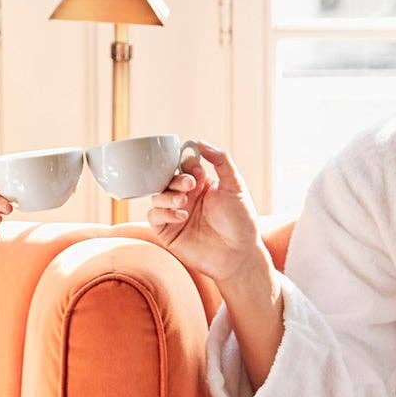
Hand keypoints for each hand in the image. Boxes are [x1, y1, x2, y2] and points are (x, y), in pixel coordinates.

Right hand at [145, 140, 264, 284]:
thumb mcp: (235, 186)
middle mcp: (186, 197)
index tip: (198, 172)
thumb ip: (221, 161)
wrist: (239, 255)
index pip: (184, 165)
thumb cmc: (241, 222)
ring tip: (184, 202)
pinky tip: (181, 216)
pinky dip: (163, 213)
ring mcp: (176, 214)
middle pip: (168, 179)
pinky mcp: (168, 232)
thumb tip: (199, 141)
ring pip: (157, 196)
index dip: (187, 165)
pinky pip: (154, 217)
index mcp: (201, 184)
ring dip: (167, 195)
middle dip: (177, 179)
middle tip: (191, 185)